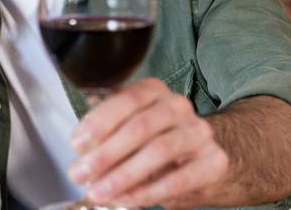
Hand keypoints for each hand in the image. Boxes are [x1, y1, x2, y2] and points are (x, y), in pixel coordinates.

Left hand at [68, 78, 228, 208]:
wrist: (205, 156)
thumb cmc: (156, 139)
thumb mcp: (129, 128)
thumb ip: (106, 134)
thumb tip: (81, 155)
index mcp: (153, 91)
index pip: (125, 99)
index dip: (98, 122)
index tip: (76, 144)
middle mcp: (178, 106)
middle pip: (139, 127)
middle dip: (105, 154)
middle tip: (81, 174)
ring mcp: (198, 132)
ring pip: (158, 151)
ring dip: (123, 175)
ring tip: (100, 192)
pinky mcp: (213, 161)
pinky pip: (178, 179)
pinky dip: (148, 192)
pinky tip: (127, 200)